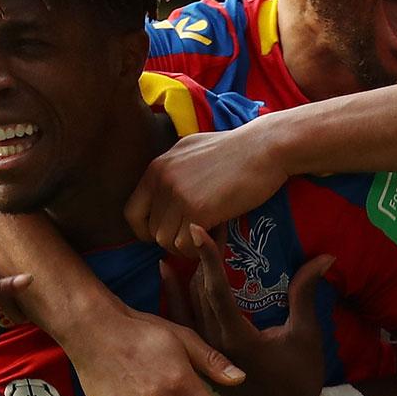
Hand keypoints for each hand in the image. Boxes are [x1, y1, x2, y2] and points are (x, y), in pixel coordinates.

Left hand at [127, 124, 287, 251]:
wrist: (264, 148)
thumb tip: (163, 193)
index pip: (131, 212)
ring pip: (166, 241)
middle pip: (151, 231)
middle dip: (172, 238)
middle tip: (197, 232)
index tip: (166, 232)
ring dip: (187, 245)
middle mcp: (162, 181)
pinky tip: (217, 234)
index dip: (145, 229)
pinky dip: (199, 247)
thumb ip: (173, 171)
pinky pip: (186, 245)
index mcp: (157, 167)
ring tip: (209, 231)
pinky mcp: (198, 210)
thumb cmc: (235, 149)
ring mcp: (178, 196)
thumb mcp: (192, 149)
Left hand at [176, 225, 332, 395]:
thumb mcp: (306, 334)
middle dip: (198, 261)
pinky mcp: (203, 364)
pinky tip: (170, 292)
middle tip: (200, 232)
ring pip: (183, 313)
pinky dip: (176, 307)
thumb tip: (325, 257)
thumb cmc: (301, 378)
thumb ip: (306, 293)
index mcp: (237, 339)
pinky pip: (183, 330)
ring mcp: (206, 358)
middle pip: (197, 295)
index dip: (207, 257)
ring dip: (177, 285)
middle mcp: (215, 347)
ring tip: (167, 258)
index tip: (197, 230)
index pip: (216, 290)